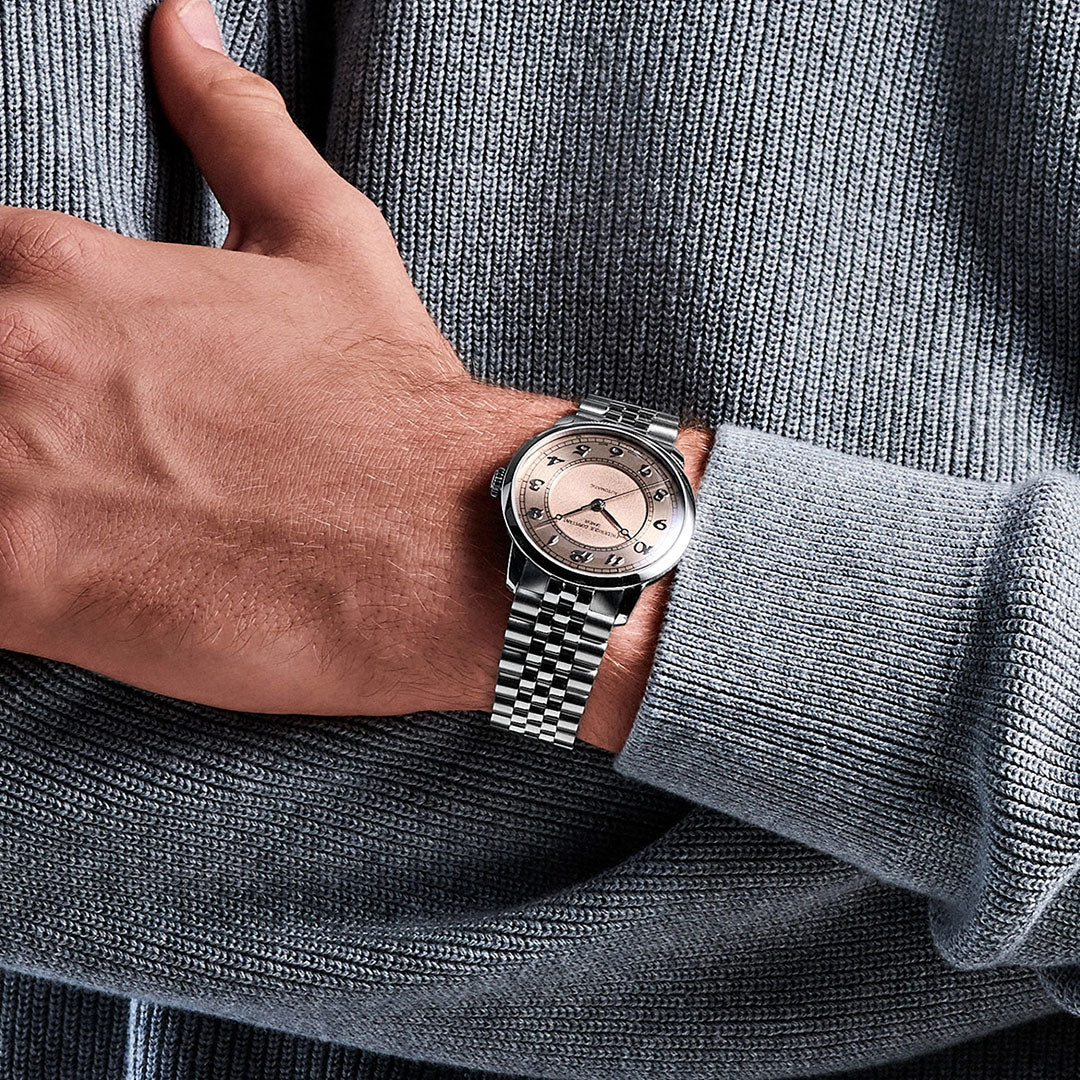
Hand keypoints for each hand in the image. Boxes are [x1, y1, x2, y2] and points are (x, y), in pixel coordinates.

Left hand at [0, 0, 709, 749]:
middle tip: (76, 462)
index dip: (4, 342)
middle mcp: (5, 352)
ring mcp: (1, 474)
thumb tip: (184, 29)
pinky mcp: (19, 584)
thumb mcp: (323, 239)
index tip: (45, 384)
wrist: (440, 538)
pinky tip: (72, 575)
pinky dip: (6, 575)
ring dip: (2, 491)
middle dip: (1, 412)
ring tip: (88, 514)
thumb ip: (232, 126)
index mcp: (56, 267)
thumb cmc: (387, 403)